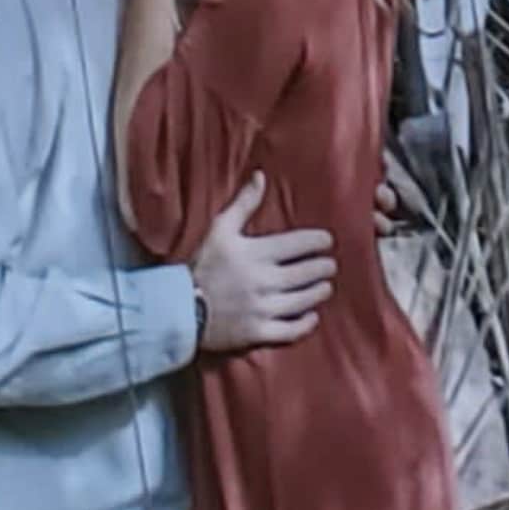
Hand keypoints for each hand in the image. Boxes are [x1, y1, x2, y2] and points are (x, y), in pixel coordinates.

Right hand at [189, 175, 332, 355]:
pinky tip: (312, 316)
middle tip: (330, 265)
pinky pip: (290, 330)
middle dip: (324, 268)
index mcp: (257, 254)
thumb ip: (243, 204)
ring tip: (325, 286)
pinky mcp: (257, 333)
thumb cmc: (202, 267)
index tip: (327, 241)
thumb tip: (261, 176)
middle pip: (307, 273)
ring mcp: (262, 309)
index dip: (319, 241)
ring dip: (319, 292)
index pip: (300, 244)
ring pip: (303, 300)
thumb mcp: (219, 230)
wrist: (179, 309)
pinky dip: (305, 324)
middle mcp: (264, 281)